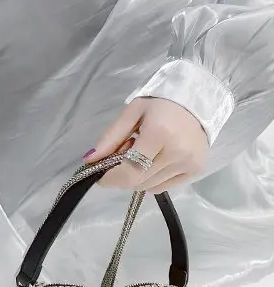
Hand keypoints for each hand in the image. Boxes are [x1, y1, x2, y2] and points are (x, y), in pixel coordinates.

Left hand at [84, 98, 207, 192]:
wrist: (197, 99)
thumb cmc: (161, 103)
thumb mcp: (131, 113)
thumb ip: (110, 138)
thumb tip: (89, 160)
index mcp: (159, 134)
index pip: (130, 170)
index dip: (110, 178)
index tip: (98, 175)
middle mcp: (177, 153)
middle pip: (138, 181)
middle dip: (121, 175)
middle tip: (121, 155)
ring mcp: (189, 164)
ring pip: (149, 187)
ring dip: (136, 176)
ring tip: (141, 154)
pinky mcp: (196, 170)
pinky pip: (164, 187)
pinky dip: (151, 180)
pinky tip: (153, 161)